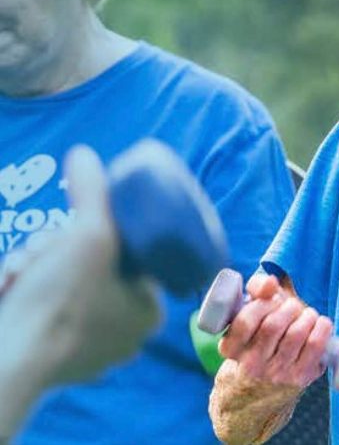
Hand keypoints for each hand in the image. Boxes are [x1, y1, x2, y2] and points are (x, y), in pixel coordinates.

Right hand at [0, 146, 160, 435]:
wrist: (7, 360)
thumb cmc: (60, 299)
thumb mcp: (87, 233)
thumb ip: (91, 192)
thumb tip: (84, 154)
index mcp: (149, 312)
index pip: (130, 253)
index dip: (97, 232)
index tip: (73, 229)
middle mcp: (124, 335)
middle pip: (91, 266)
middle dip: (56, 248)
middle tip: (42, 249)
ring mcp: (86, 350)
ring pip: (60, 283)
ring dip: (34, 265)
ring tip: (21, 269)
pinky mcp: (50, 357)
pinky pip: (38, 307)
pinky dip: (20, 290)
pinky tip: (9, 287)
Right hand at [218, 273, 332, 388]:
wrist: (262, 387)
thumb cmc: (258, 339)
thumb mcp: (249, 315)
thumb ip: (256, 290)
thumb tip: (270, 283)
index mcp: (231, 348)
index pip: (246, 321)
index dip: (263, 303)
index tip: (272, 300)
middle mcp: (251, 365)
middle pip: (273, 325)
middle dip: (289, 307)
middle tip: (293, 306)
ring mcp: (276, 374)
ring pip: (296, 334)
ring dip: (307, 315)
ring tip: (307, 314)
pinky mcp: (299, 378)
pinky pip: (315, 346)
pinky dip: (322, 327)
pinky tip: (320, 323)